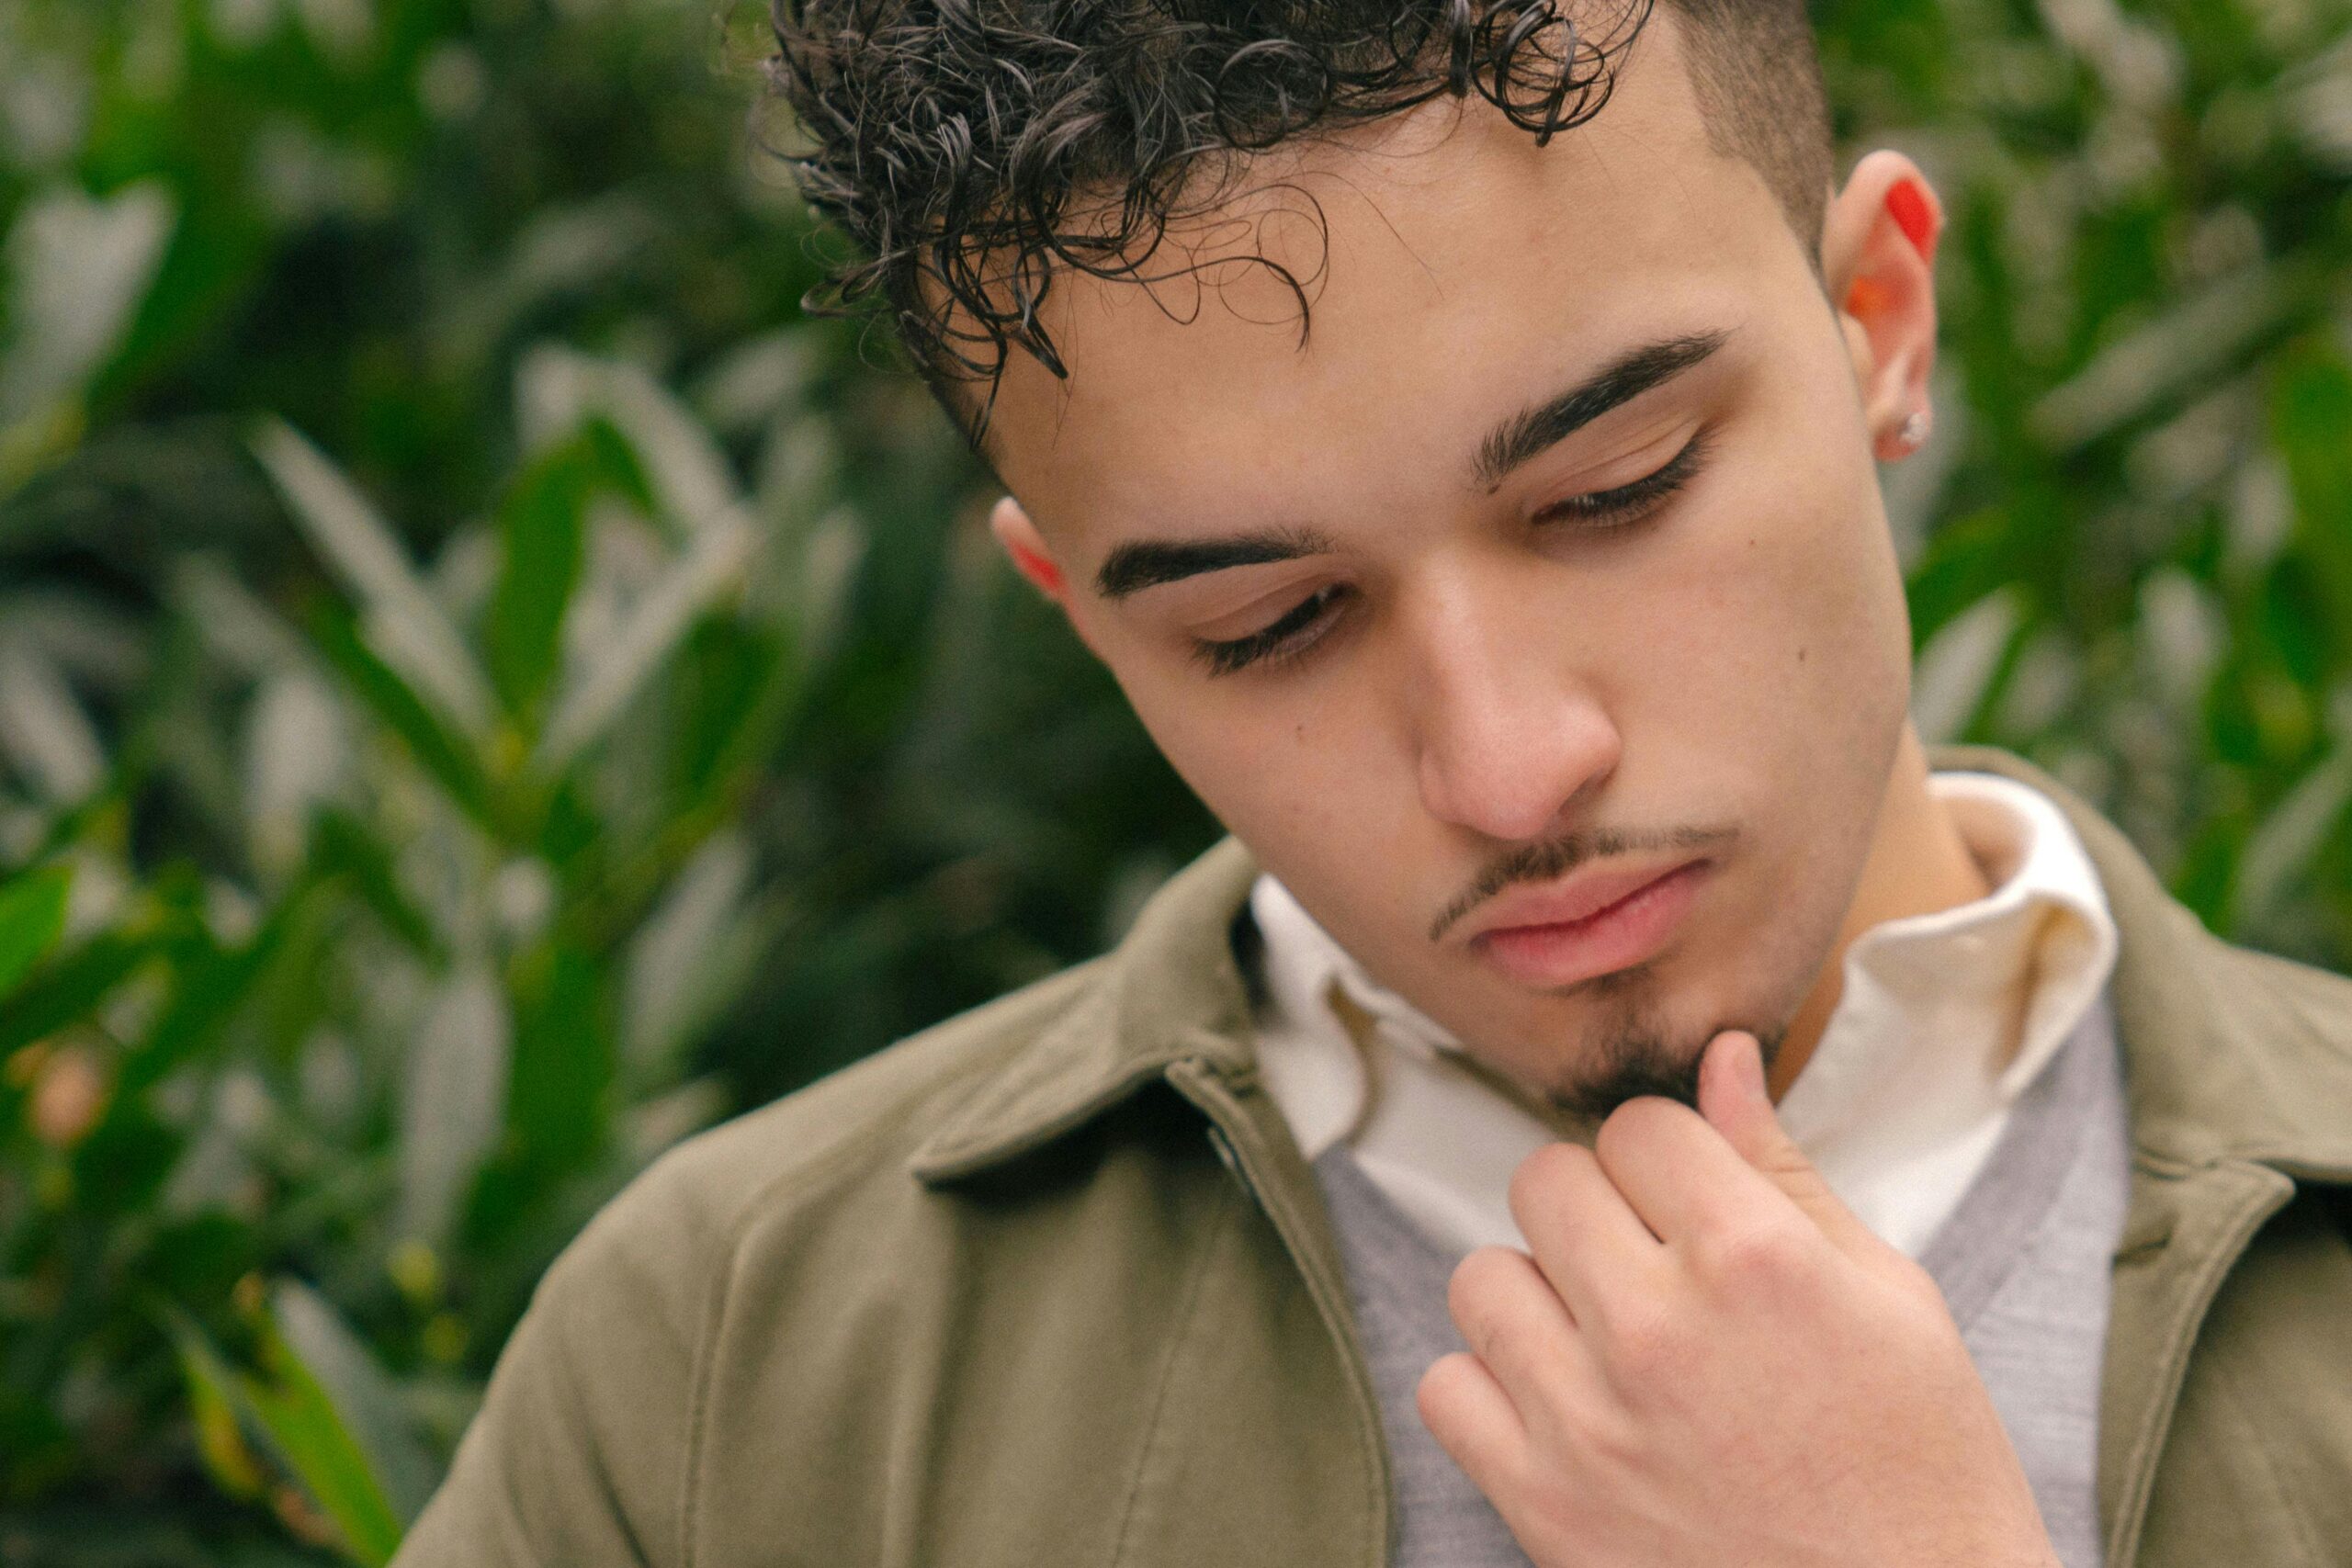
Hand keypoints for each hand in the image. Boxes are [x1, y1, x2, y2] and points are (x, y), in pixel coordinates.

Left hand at [1416, 1030, 2059, 1567]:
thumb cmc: (1919, 1474)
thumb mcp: (1889, 1296)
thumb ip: (1782, 1168)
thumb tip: (1722, 1058)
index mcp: (1754, 1261)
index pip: (1639, 1124)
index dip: (1670, 1156)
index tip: (1694, 1202)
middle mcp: (1657, 1329)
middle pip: (1546, 1180)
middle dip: (1599, 1208)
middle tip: (1654, 1267)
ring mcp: (1587, 1420)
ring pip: (1482, 1274)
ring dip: (1539, 1293)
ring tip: (1608, 1338)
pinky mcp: (1541, 1502)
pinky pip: (1447, 1387)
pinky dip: (1492, 1388)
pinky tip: (1565, 1405)